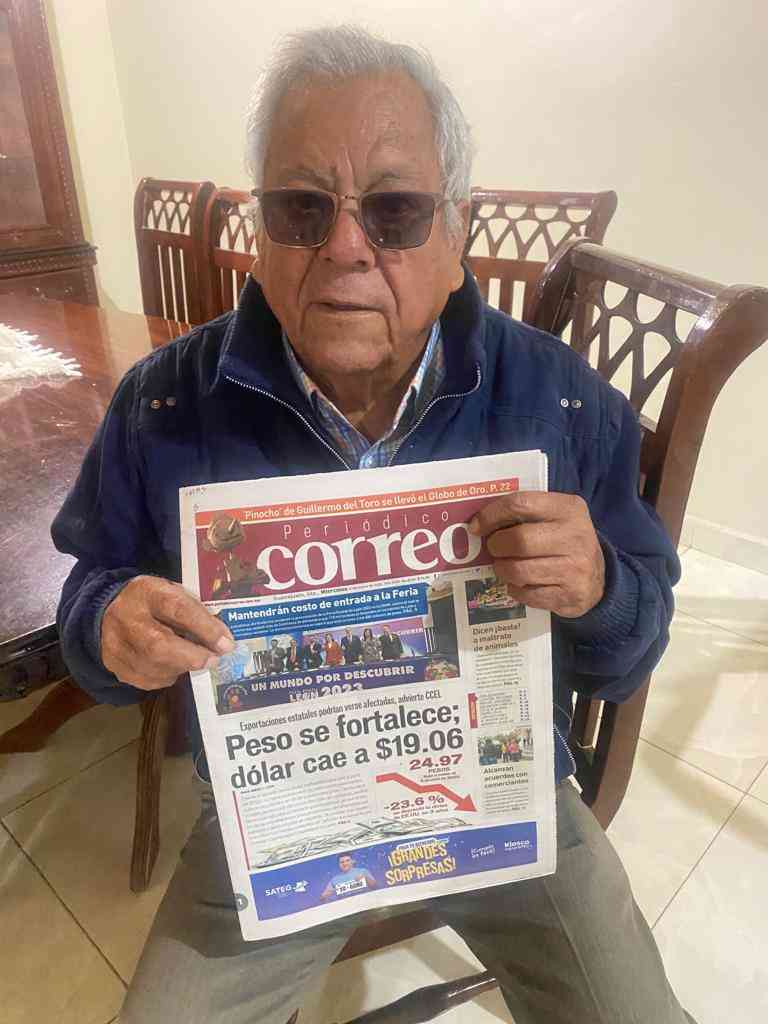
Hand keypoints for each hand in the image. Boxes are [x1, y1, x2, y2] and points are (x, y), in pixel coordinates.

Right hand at [101, 575, 234, 689]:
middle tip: (213, 660)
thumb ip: (195, 611)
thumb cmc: (152, 601)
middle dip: (193, 656)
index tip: (226, 643)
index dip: (204, 627)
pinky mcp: (115, 665)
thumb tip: (222, 638)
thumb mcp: (172, 593)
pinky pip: (147, 680)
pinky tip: (173, 666)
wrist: (108, 609)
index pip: (177, 609)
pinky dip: (167, 675)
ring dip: (182, 667)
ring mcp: (116, 644)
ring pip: (153, 666)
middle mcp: (127, 618)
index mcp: (148, 593)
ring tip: (194, 661)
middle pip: (159, 644)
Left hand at [469, 492, 604, 617]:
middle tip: (494, 549)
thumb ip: (526, 513)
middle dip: (497, 546)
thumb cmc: (565, 542)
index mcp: (569, 509)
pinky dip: (515, 590)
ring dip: (503, 569)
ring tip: (504, 566)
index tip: (477, 526)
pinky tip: (519, 584)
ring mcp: (575, 568)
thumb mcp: (556, 517)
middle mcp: (576, 536)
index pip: (521, 504)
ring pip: (519, 570)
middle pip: (519, 540)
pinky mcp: (570, 595)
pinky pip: (527, 594)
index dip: (492, 515)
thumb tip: (480, 522)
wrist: (599, 579)